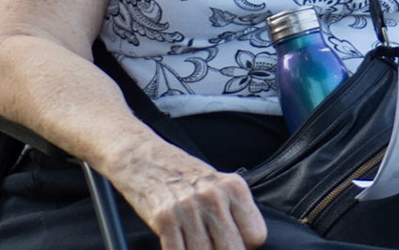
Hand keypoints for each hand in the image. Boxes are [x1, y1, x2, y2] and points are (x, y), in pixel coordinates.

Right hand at [114, 140, 266, 249]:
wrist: (143, 158)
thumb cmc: (182, 175)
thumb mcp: (216, 184)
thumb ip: (233, 210)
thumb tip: (245, 244)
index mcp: (233, 187)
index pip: (256, 235)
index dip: (244, 244)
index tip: (230, 241)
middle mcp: (213, 196)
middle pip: (233, 249)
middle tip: (209, 245)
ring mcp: (189, 207)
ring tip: (191, 242)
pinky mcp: (164, 218)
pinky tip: (177, 245)